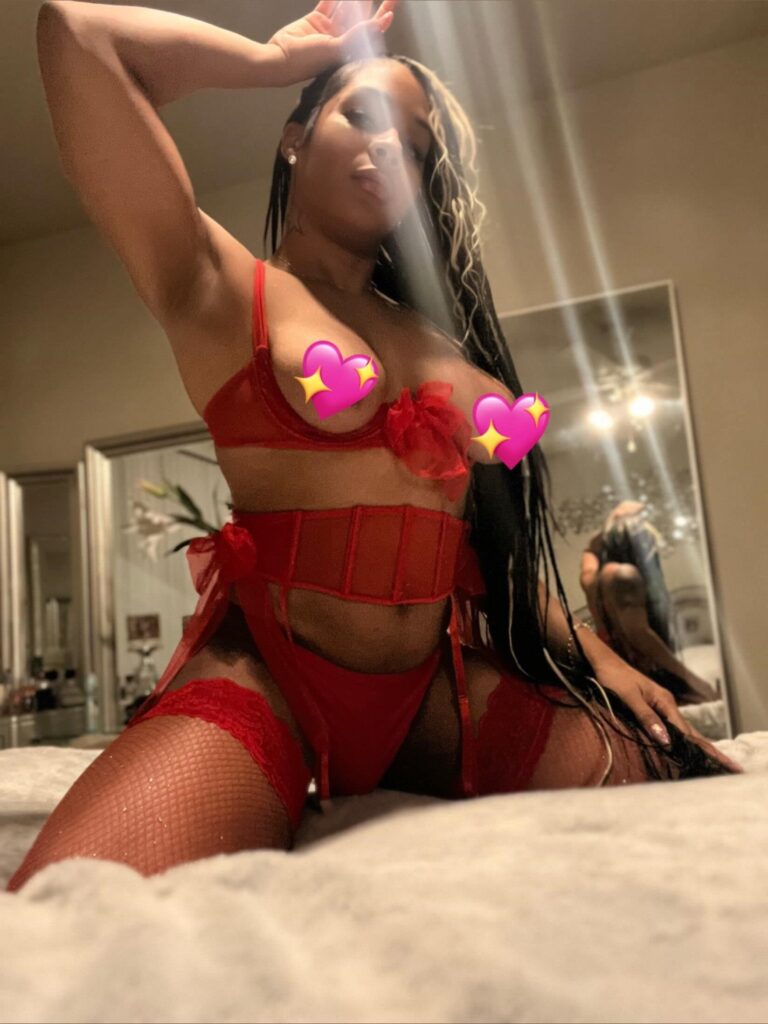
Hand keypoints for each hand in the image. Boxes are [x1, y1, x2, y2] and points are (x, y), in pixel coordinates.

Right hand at [264, 0, 398, 87]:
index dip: (380, 21)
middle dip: (372, 5)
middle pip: (361, 19)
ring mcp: (329, 30)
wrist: (280, 59)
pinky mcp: (316, 20)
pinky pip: (329, 3)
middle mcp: (341, 40)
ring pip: (346, 8)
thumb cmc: (308, 61)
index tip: (391, 9)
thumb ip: (357, 35)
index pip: (369, 35)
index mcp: (349, 51)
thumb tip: (381, 23)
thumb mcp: (336, 49)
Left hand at [593, 656, 743, 773]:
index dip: (700, 748)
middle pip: (690, 731)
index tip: (715, 763)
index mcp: (665, 701)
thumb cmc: (613, 678)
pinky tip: (689, 747)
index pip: (686, 731)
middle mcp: (667, 704)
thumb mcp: (629, 697)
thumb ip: (646, 718)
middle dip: (708, 748)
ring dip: (699, 745)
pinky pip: (673, 726)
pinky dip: (684, 738)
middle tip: (730, 766)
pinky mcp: (654, 707)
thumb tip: (666, 740)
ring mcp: (662, 705)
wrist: (604, 662)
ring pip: (683, 729)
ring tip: (716, 761)